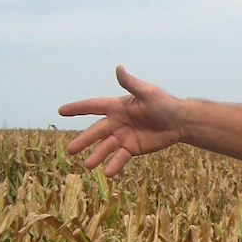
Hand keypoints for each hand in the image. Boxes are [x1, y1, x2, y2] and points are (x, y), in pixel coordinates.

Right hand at [59, 66, 184, 176]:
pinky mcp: (132, 148)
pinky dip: (114, 165)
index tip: (61, 111)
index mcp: (118, 106)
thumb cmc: (165, 104)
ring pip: (105, 147)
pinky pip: (120, 158)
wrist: (180, 122)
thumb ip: (131, 84)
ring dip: (97, 155)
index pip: (93, 106)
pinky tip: (108, 173)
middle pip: (96, 131)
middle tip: (70, 150)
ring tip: (88, 165)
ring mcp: (123, 136)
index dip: (77, 108)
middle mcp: (117, 122)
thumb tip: (118, 68)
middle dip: (83, 140)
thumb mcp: (148, 93)